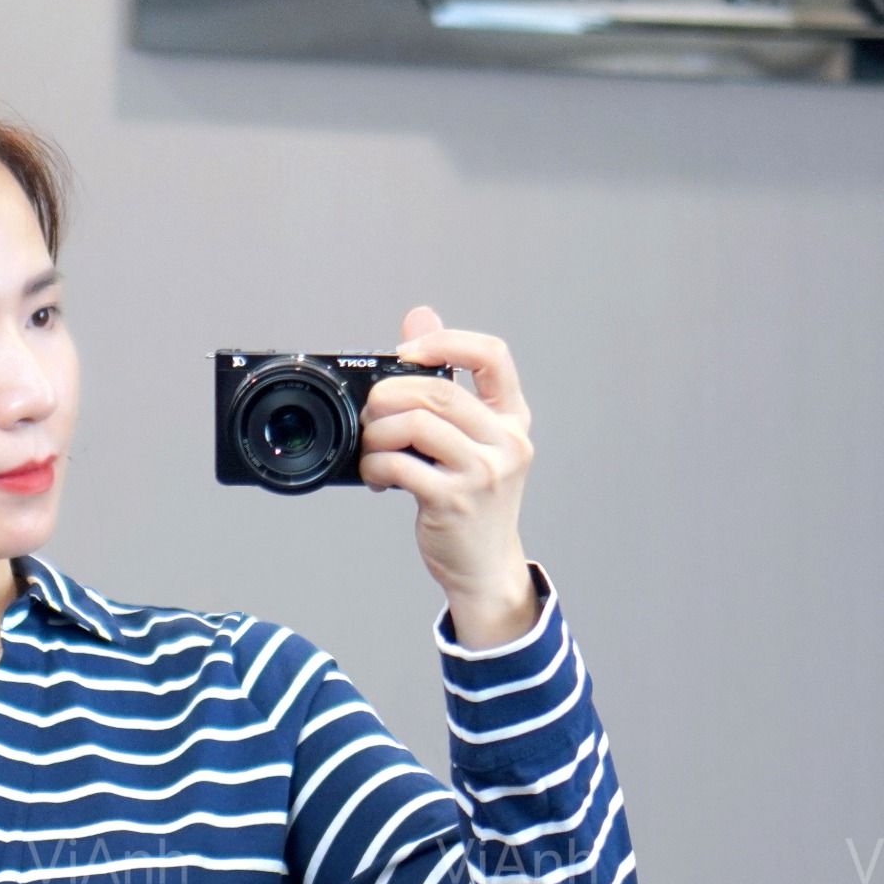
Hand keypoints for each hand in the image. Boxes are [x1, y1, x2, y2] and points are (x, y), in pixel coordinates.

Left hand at [359, 305, 538, 635]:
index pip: (492, 355)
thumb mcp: (471, 441)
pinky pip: (401, 465)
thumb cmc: (473, 502)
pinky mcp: (454, 501)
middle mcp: (505, 442)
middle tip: (371, 412)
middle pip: (439, 390)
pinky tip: (377, 476)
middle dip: (391, 394)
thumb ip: (448, 383)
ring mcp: (482, 473)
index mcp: (512, 419)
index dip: (445, 340)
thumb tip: (418, 316)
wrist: (484, 567)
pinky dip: (376, 465)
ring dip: (378, 432)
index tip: (407, 351)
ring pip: (417, 424)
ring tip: (371, 448)